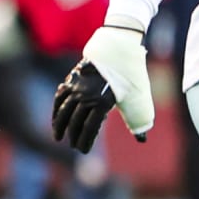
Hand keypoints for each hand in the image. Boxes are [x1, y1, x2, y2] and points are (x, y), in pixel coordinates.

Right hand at [52, 23, 153, 152]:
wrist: (119, 48)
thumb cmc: (132, 76)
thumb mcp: (139, 99)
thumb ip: (138, 120)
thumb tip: (141, 139)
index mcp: (102, 102)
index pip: (89, 128)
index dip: (85, 141)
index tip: (83, 150)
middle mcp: (86, 95)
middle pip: (75, 121)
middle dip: (73, 137)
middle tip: (74, 146)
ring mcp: (77, 86)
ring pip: (63, 110)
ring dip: (59, 125)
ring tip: (58, 136)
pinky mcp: (72, 79)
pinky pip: (60, 97)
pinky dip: (56, 109)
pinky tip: (56, 117)